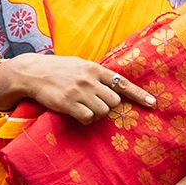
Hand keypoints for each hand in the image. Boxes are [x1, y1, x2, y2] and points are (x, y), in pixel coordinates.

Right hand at [0, 53, 155, 123]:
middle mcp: (89, 79)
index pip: (122, 83)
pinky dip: (85, 119)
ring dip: (96, 114)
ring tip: (84, 107)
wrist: (32, 72)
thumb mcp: (80, 65)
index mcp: (95, 68)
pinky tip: (76, 114)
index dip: (139, 94)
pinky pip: (88, 118)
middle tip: (95, 104)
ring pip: (102, 111)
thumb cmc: (58, 69)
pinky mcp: (68, 103)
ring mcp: (79, 91)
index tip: (153, 103)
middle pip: (114, 102)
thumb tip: (115, 86)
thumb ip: (97, 74)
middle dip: (108, 106)